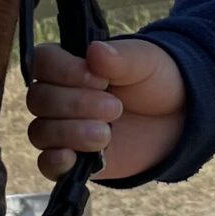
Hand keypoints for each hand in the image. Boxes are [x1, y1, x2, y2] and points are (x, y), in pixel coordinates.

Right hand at [26, 37, 185, 181]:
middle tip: (115, 108)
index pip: (43, 62)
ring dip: (71, 133)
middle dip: (76, 105)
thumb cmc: (155, 81)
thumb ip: (121, 59)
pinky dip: (54, 162)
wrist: (176, 118)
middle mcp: (58, 96)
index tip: (100, 80)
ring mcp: (62, 129)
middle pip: (38, 100)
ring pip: (40, 132)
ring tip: (107, 133)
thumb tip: (95, 51)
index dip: (64, 72)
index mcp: (69, 64)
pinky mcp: (72, 159)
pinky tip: (72, 158)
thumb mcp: (146, 63)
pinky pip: (46, 164)